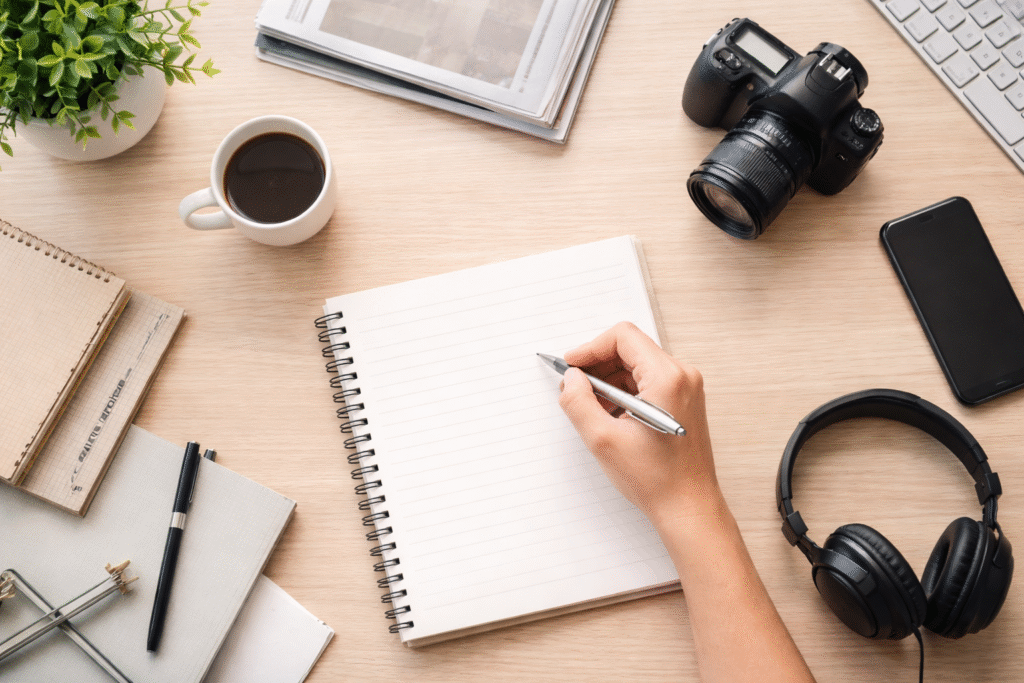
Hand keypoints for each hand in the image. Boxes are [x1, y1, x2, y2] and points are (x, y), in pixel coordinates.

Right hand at [557, 322, 720, 525]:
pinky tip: (609, 416)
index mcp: (667, 378)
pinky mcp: (684, 401)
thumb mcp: (603, 439)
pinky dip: (624, 392)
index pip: (623, 337)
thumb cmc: (656, 479)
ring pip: (637, 365)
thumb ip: (578, 402)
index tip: (571, 366)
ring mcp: (686, 388)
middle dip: (598, 365)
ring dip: (609, 380)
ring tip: (590, 406)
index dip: (590, 348)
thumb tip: (571, 379)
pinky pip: (648, 382)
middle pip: (630, 349)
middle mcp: (682, 376)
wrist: (688, 507)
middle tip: (574, 388)